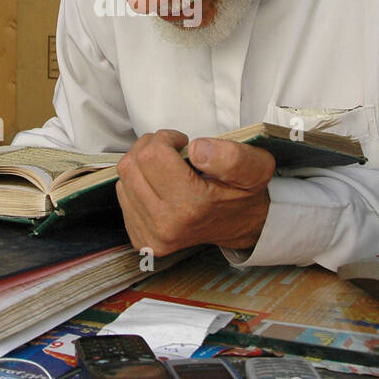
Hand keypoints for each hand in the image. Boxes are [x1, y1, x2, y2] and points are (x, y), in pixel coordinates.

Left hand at [114, 129, 274, 255]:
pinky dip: (137, 183)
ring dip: (141, 164)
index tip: (181, 142)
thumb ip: (231, 156)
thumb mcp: (255, 168)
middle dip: (150, 147)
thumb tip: (195, 149)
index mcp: (191, 206)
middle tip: (171, 151)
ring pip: (123, 178)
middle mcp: (166, 225)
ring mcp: (150, 237)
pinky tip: (159, 187)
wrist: (241, 226)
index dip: (166, 138)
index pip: (153, 155)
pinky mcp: (141, 240)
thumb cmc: (244, 193)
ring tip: (166, 168)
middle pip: (132, 165)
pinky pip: (123, 196)